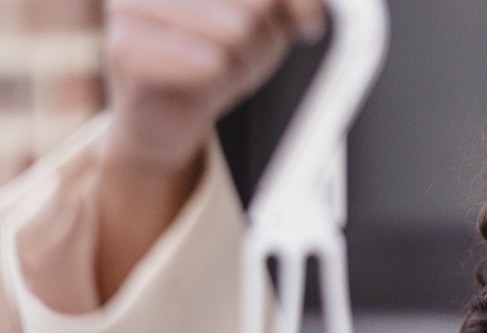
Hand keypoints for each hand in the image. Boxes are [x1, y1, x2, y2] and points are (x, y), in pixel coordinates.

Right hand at [90, 0, 325, 301]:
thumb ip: (294, 8)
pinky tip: (198, 86)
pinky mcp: (127, 47)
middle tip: (236, 58)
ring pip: (239, 33)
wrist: (162, 120)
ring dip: (242, 65)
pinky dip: (219, 83)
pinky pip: (213, 64)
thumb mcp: (267, 27)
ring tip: (215, 72)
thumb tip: (312, 14)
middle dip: (264, 42)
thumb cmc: (210, 63)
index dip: (285, 13)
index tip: (281, 27)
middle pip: (260, 6)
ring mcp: (132, 7)